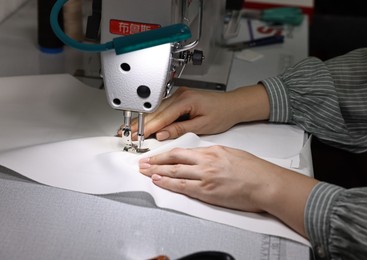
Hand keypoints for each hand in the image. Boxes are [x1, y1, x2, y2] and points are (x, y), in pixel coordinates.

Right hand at [118, 84, 269, 140]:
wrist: (232, 105)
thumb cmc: (222, 113)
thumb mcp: (202, 125)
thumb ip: (180, 129)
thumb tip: (162, 134)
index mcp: (186, 100)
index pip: (162, 117)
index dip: (148, 128)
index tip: (137, 135)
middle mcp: (180, 95)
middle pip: (155, 111)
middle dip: (140, 123)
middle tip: (127, 133)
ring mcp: (178, 95)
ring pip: (157, 109)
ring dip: (144, 120)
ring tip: (131, 129)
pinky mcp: (179, 98)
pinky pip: (162, 108)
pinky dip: (153, 116)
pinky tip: (145, 123)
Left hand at [139, 145, 317, 235]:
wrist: (265, 183)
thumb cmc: (254, 170)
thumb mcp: (231, 153)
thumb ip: (213, 155)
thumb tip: (201, 157)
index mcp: (212, 151)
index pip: (182, 150)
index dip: (165, 153)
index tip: (156, 155)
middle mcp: (206, 161)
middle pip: (174, 159)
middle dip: (155, 161)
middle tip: (142, 162)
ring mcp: (205, 176)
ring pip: (174, 172)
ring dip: (156, 172)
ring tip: (145, 172)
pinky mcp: (207, 191)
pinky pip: (183, 187)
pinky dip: (168, 184)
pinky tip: (159, 182)